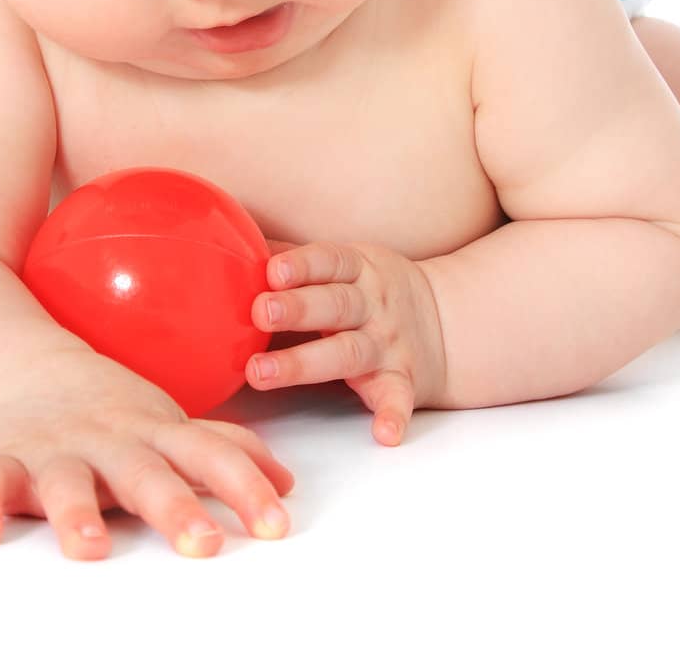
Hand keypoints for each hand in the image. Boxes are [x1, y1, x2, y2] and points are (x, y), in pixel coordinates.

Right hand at [0, 345, 293, 559]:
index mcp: (156, 433)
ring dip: (78, 514)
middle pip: (145, 474)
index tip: (275, 525)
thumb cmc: (111, 413)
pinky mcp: (1, 459)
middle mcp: (109, 441)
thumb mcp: (170, 426)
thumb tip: (288, 485)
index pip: (211, 455)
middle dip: (175, 506)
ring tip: (91, 549)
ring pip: (66, 481)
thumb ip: (226, 453)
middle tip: (203, 544)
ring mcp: (54, 449)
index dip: (245, 488)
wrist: (20, 370)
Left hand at [247, 238, 447, 445]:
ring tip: (260, 373)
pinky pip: (399, 398)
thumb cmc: (370, 291)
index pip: (329, 261)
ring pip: (348, 353)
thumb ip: (294, 259)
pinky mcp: (403, 380)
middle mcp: (373, 305)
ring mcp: (388, 344)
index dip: (302, 265)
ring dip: (305, 363)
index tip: (273, 271)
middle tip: (259, 313)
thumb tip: (233, 244)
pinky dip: (394, 415)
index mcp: (357, 269)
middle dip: (298, 308)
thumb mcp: (343, 264)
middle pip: (335, 305)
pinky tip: (384, 433)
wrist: (445, 322)